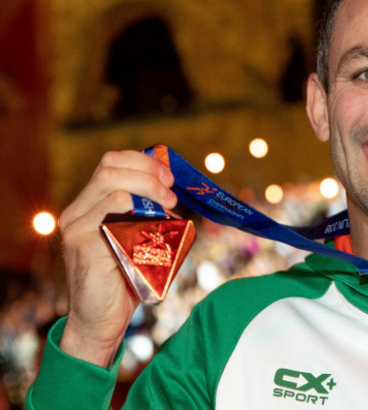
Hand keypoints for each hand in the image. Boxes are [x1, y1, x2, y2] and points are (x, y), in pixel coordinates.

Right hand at [58, 150, 176, 366]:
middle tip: (171, 190)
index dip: (143, 162)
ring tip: (169, 206)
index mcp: (90, 204)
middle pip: (110, 167)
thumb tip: (175, 196)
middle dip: (148, 171)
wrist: (102, 320)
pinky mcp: (83, 243)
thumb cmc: (125, 279)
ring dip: (148, 189)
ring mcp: (77, 226)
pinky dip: (137, 211)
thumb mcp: (138, 239)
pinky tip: (152, 224)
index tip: (168, 176)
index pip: (112, 163)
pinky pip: (110, 212)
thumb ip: (148, 216)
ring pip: (113, 185)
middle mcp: (78, 210)